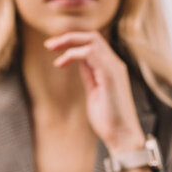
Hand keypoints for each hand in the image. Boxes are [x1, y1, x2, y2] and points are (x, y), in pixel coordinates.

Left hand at [45, 32, 152, 171]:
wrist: (122, 136)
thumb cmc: (108, 120)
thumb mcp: (94, 93)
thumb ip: (89, 76)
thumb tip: (79, 63)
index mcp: (111, 68)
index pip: (93, 44)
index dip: (73, 42)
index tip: (54, 49)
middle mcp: (115, 64)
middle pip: (92, 36)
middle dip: (68, 37)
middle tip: (49, 45)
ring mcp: (114, 68)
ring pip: (91, 40)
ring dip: (68, 41)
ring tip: (51, 48)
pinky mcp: (110, 75)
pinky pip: (90, 54)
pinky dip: (73, 54)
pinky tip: (61, 63)